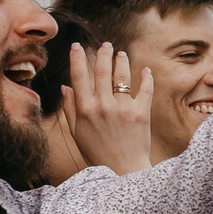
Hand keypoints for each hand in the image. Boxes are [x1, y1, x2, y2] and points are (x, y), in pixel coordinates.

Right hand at [63, 44, 153, 174]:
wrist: (123, 169)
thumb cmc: (97, 151)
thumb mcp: (77, 131)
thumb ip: (70, 108)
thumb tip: (66, 86)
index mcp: (85, 109)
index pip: (79, 76)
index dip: (78, 58)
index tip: (78, 46)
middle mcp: (104, 106)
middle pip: (102, 72)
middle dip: (103, 54)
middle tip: (105, 45)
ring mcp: (124, 108)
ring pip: (122, 77)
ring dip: (121, 62)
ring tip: (121, 53)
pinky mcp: (143, 113)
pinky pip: (145, 90)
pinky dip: (146, 78)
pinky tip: (145, 69)